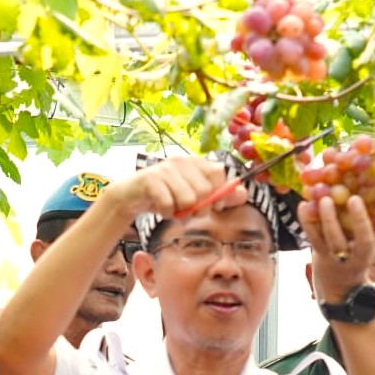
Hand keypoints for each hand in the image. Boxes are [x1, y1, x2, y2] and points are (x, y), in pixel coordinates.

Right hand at [102, 158, 246, 220]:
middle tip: (185, 208)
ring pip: (188, 199)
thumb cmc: (165, 196)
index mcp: (194, 162)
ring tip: (171, 207)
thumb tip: (243, 193)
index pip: (218, 172)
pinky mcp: (150, 179)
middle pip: (204, 190)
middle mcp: (181, 161)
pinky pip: (168, 204)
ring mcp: (165, 169)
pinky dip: (165, 213)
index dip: (219, 193)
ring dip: (179, 212)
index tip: (213, 206)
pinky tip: (160, 209)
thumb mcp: (194, 197)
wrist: (130, 196)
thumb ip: (219, 195)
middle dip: (197, 208)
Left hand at [298, 192, 374, 301]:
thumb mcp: (373, 237)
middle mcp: (361, 253)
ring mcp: (340, 256)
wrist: (340, 284)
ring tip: (325, 199)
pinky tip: (303, 205)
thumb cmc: (359, 250)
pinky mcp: (320, 254)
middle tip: (354, 199)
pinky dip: (307, 221)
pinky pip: (313, 237)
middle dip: (360, 220)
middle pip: (363, 240)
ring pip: (334, 239)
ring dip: (329, 219)